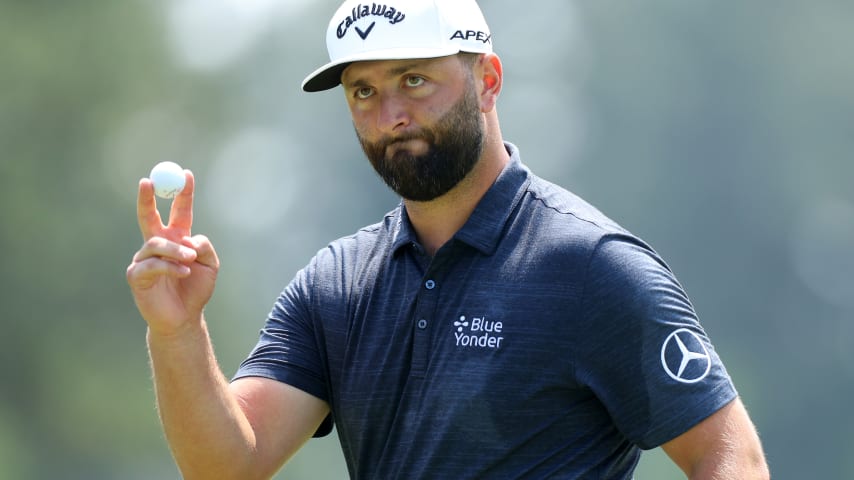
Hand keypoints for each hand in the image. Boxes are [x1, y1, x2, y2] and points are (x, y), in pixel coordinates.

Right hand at [126, 171, 219, 336]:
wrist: (184, 318)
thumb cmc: (196, 290)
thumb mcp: (210, 265)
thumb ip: (204, 246)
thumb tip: (189, 238)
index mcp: (177, 239)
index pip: (178, 211)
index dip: (182, 194)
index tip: (186, 174)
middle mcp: (158, 245)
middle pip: (148, 216)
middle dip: (146, 197)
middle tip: (147, 181)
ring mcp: (144, 259)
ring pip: (156, 243)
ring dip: (176, 250)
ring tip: (189, 260)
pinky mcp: (136, 275)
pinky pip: (152, 264)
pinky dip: (170, 267)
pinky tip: (181, 273)